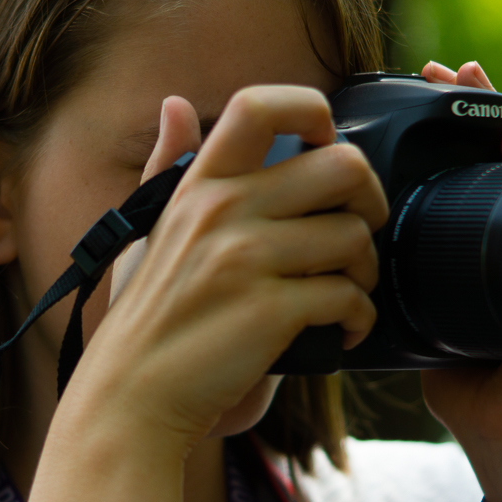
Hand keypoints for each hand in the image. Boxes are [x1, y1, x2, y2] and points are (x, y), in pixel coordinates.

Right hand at [72, 85, 387, 450]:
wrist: (132, 398)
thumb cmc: (146, 318)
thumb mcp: (146, 231)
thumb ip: (166, 165)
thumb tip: (176, 104)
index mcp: (199, 186)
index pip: (260, 106)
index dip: (311, 110)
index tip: (324, 145)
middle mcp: (223, 211)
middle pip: (342, 165)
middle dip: (370, 198)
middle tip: (360, 229)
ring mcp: (246, 260)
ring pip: (354, 235)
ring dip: (367, 270)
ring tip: (347, 292)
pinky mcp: (269, 311)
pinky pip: (349, 296)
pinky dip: (359, 319)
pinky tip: (341, 331)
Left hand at [418, 61, 501, 501]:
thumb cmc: (464, 389)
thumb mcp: (416, 326)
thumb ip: (391, 290)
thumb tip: (338, 259)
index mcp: (475, 250)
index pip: (465, 171)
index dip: (447, 128)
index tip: (416, 89)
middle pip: (501, 153)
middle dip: (477, 105)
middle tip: (445, 67)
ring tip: (478, 80)